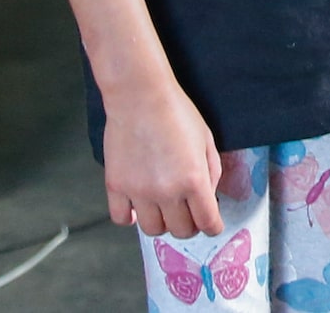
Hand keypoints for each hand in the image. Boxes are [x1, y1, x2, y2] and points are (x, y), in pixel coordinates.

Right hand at [102, 78, 224, 238]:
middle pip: (181, 230)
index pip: (207, 222)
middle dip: (190, 224)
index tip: (212, 224)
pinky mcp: (116, 187)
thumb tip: (208, 197)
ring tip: (165, 208)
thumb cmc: (178, 114)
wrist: (141, 98)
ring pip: (153, 230)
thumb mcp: (206, 140)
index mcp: (194, 180)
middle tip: (189, 212)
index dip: (213, 226)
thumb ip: (211, 172)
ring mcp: (138, 192)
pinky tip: (137, 207)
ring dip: (162, 223)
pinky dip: (130, 218)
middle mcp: (167, 192)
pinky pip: (121, 219)